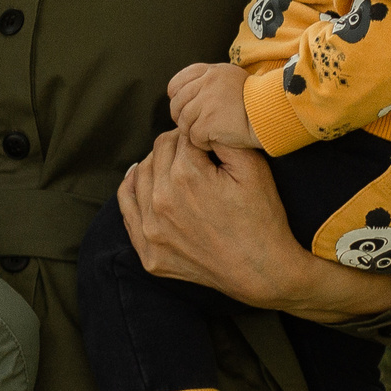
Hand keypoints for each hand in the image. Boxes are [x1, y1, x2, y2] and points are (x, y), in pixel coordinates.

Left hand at [117, 131, 390, 323]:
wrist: (263, 271)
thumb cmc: (263, 217)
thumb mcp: (253, 167)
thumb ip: (221, 134)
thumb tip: (198, 119)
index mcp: (186, 175)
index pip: (177, 136)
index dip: (193, 135)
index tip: (205, 143)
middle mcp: (161, 202)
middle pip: (157, 154)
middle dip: (174, 149)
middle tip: (195, 155)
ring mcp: (151, 231)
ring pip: (140, 176)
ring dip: (156, 167)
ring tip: (176, 168)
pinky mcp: (149, 253)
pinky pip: (128, 209)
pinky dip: (133, 190)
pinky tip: (142, 180)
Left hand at [166, 62, 257, 150]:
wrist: (273, 114)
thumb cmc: (258, 101)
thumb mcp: (233, 79)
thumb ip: (210, 82)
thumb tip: (187, 93)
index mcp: (211, 72)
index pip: (177, 83)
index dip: (177, 97)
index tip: (185, 107)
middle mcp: (206, 83)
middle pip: (177, 103)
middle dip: (182, 117)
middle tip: (195, 126)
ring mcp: (206, 102)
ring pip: (183, 121)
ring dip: (193, 131)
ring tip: (209, 135)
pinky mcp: (208, 122)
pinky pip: (194, 137)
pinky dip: (203, 143)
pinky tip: (215, 142)